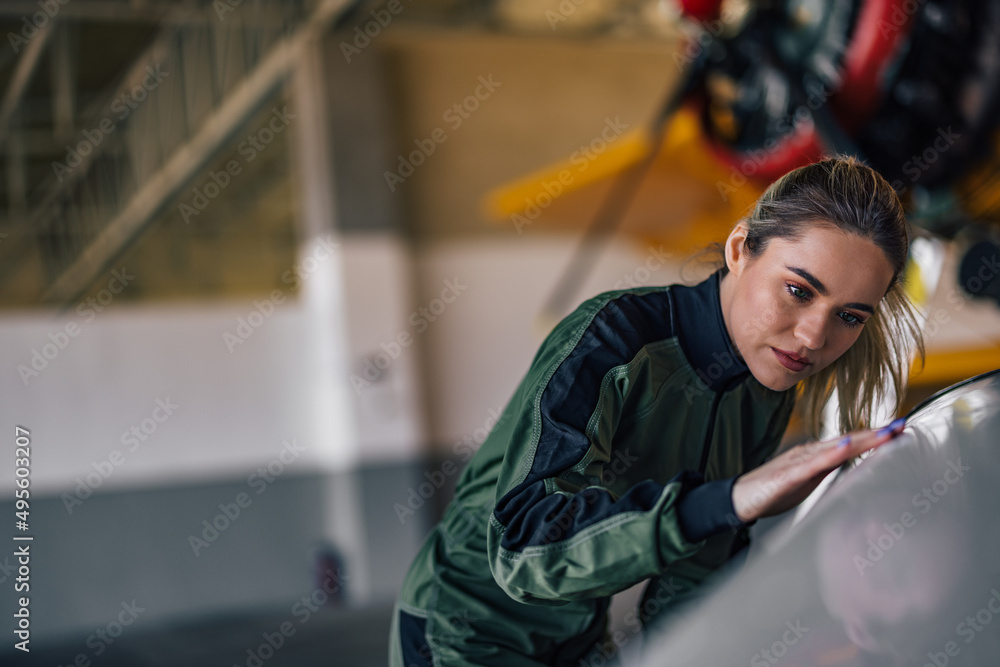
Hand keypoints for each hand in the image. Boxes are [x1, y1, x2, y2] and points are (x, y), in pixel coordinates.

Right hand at [731, 418, 905, 522]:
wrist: (738, 498)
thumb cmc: (771, 491)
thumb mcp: (807, 482)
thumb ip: (827, 472)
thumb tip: (852, 468)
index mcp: (814, 456)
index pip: (849, 444)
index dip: (874, 437)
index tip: (899, 430)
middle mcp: (808, 453)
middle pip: (847, 441)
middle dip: (876, 434)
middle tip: (902, 425)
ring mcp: (797, 462)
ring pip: (834, 448)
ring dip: (861, 440)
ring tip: (885, 433)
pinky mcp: (787, 475)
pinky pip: (812, 464)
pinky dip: (831, 454)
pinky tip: (846, 447)